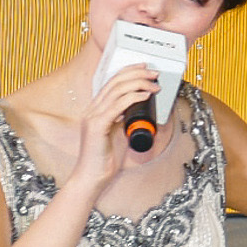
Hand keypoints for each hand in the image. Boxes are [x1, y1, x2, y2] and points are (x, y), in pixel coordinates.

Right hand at [73, 62, 162, 185]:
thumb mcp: (118, 133)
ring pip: (116, 90)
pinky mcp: (96, 126)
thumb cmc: (104, 159)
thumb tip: (142, 108)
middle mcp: (92, 110)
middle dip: (137, 73)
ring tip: (154, 84)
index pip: (111, 82)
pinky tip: (145, 96)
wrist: (91, 178)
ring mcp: (92, 117)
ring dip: (138, 83)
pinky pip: (116, 106)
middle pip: (114, 81)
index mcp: (95, 110)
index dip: (129, 71)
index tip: (145, 68)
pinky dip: (133, 97)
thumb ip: (125, 119)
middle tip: (153, 73)